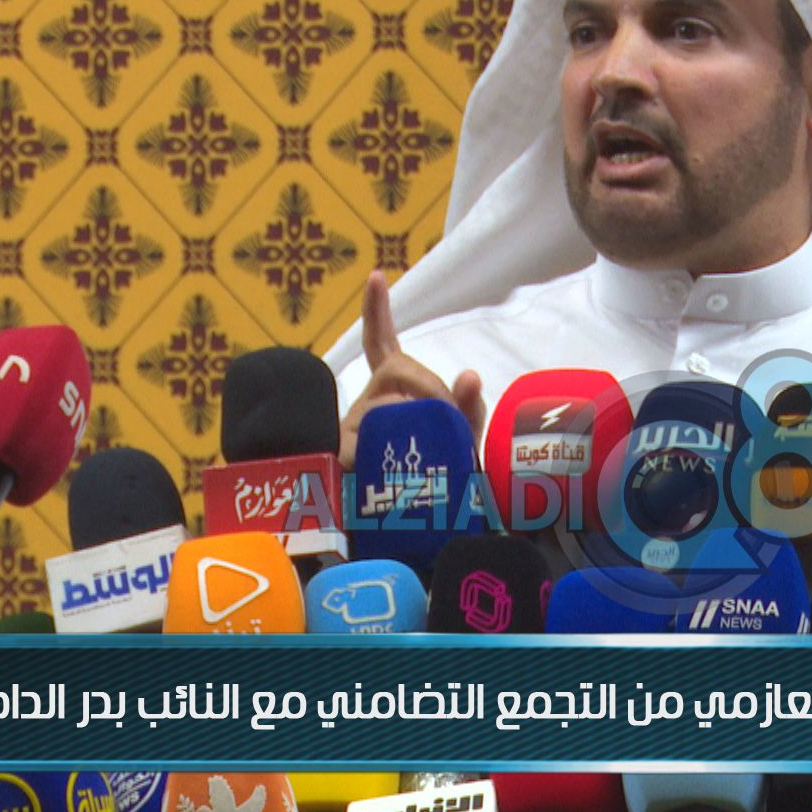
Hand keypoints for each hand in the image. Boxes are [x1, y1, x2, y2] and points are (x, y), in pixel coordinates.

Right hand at [338, 270, 484, 468]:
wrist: (419, 534)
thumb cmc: (439, 482)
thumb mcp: (463, 443)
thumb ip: (470, 410)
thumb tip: (469, 375)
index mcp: (392, 393)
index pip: (382, 345)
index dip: (378, 312)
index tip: (377, 276)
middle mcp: (368, 402)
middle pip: (395, 367)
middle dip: (429, 382)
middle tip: (447, 413)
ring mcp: (352, 427)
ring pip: (385, 402)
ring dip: (415, 418)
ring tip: (430, 449)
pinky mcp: (342, 457)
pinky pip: (361, 440)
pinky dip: (381, 447)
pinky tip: (379, 459)